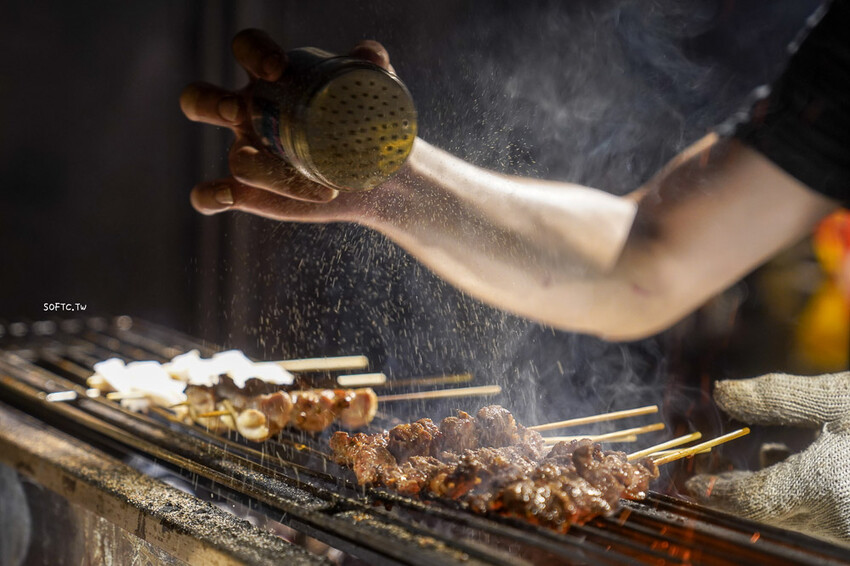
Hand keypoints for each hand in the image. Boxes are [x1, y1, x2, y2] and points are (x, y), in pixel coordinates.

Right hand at [179, 29, 396, 222]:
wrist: (380, 174)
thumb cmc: (366, 120)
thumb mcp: (373, 89)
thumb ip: (371, 65)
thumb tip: (370, 54)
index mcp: (274, 78)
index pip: (247, 50)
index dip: (253, 52)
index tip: (276, 70)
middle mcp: (250, 113)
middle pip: (202, 99)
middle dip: (211, 103)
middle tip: (239, 112)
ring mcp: (249, 154)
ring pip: (235, 158)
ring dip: (259, 168)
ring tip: (306, 182)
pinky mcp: (252, 192)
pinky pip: (212, 195)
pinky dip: (210, 196)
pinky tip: (227, 196)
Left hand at [686, 372, 849, 541]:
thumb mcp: (835, 398)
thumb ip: (775, 399)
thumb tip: (725, 394)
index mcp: (822, 490)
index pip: (751, 502)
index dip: (718, 492)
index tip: (693, 485)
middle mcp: (837, 522)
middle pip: (771, 513)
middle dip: (742, 489)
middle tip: (720, 464)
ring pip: (796, 514)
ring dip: (773, 490)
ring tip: (763, 454)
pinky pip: (821, 513)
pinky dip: (803, 492)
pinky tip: (803, 461)